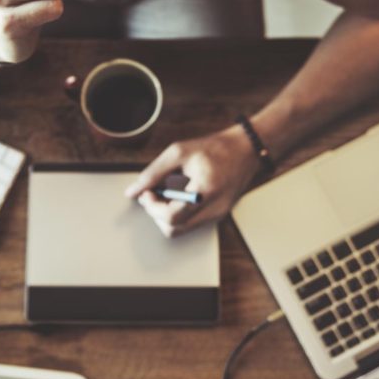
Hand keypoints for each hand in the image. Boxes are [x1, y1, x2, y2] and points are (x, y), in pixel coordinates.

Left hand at [125, 125, 261, 237]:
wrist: (246, 150)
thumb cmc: (214, 148)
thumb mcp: (179, 152)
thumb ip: (153, 173)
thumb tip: (132, 192)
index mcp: (205, 191)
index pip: (171, 217)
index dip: (152, 207)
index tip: (147, 192)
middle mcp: (214, 209)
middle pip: (174, 229)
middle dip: (156, 213)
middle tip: (153, 194)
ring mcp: (218, 215)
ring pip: (181, 230)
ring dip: (166, 214)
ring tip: (167, 193)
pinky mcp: (218, 215)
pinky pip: (191, 223)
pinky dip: (179, 213)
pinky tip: (179, 195)